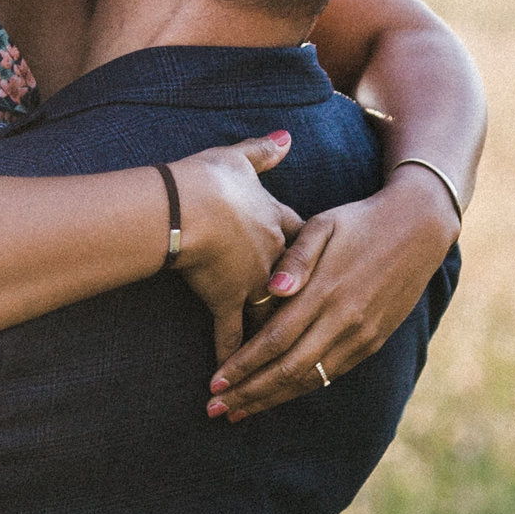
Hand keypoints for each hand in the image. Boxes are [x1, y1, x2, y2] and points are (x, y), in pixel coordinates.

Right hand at [170, 135, 302, 364]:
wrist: (189, 206)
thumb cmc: (210, 180)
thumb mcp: (240, 158)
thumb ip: (264, 150)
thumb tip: (286, 135)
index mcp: (280, 227)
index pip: (305, 249)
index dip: (311, 262)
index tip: (325, 276)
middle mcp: (274, 260)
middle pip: (297, 292)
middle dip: (305, 313)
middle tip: (317, 332)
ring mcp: (253, 283)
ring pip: (272, 319)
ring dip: (274, 343)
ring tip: (279, 361)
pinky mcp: (226, 300)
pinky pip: (232, 336)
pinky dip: (231, 357)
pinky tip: (232, 378)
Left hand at [206, 163, 457, 420]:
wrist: (418, 228)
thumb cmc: (358, 222)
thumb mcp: (323, 225)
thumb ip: (296, 258)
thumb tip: (271, 290)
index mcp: (326, 291)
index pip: (275, 340)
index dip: (243, 365)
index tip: (214, 383)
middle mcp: (345, 320)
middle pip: (288, 370)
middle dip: (249, 393)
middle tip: (215, 409)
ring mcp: (362, 335)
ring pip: (311, 379)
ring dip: (272, 399)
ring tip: (240, 412)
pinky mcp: (373, 342)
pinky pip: (332, 373)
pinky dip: (301, 388)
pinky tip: (278, 395)